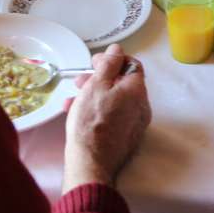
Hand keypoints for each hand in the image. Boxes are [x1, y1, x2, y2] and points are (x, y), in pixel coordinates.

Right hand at [64, 45, 151, 189]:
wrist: (90, 163)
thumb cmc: (91, 122)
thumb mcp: (96, 85)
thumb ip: (108, 64)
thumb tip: (117, 49)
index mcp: (137, 90)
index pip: (132, 65)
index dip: (112, 60)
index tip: (95, 63)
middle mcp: (141, 106)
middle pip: (121, 83)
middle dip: (99, 79)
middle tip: (80, 81)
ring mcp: (134, 124)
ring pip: (114, 100)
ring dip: (93, 95)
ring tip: (72, 100)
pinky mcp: (125, 138)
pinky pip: (113, 117)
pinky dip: (97, 111)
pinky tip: (77, 115)